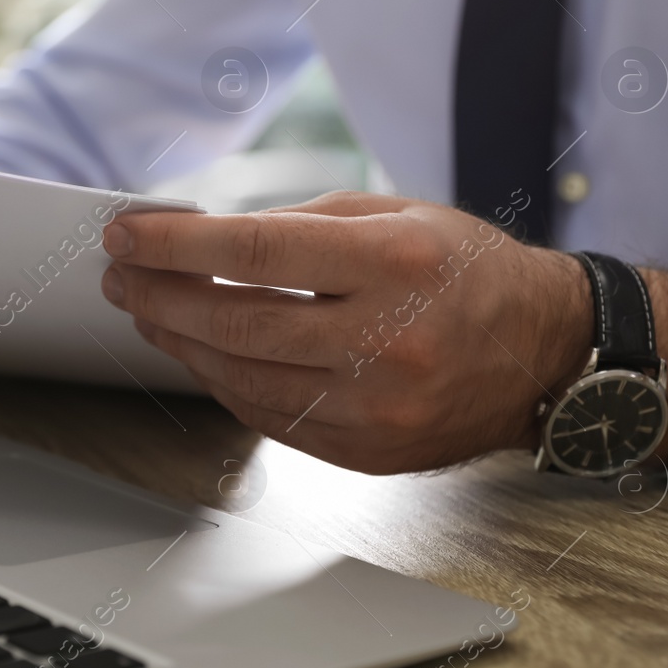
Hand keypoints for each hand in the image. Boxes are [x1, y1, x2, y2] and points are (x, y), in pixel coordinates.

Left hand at [100, 191, 667, 474]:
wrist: (546, 354)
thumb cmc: (468, 272)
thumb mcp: (398, 215)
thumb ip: (304, 224)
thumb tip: (208, 240)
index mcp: (395, 264)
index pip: (258, 251)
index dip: (178, 244)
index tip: (126, 235)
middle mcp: (387, 341)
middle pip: (237, 322)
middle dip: (161, 297)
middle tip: (120, 278)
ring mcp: (378, 406)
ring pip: (244, 378)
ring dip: (182, 345)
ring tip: (149, 314)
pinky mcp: (370, 451)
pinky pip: (271, 418)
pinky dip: (225, 385)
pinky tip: (202, 356)